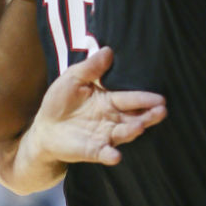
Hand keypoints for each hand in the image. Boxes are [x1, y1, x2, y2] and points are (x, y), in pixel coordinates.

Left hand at [28, 46, 165, 167]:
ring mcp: (104, 135)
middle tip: (162, 111)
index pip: (130, 99)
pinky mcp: (93, 150)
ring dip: (133, 130)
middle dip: (149, 115)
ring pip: (123, 133)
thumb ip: (90, 67)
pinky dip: (110, 154)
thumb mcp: (72, 78)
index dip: (145, 99)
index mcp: (109, 100)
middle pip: (135, 117)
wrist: (44, 128)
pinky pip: (104, 153)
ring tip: (140, 126)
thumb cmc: (60, 101)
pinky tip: (115, 156)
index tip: (161, 99)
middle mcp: (112, 119)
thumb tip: (108, 50)